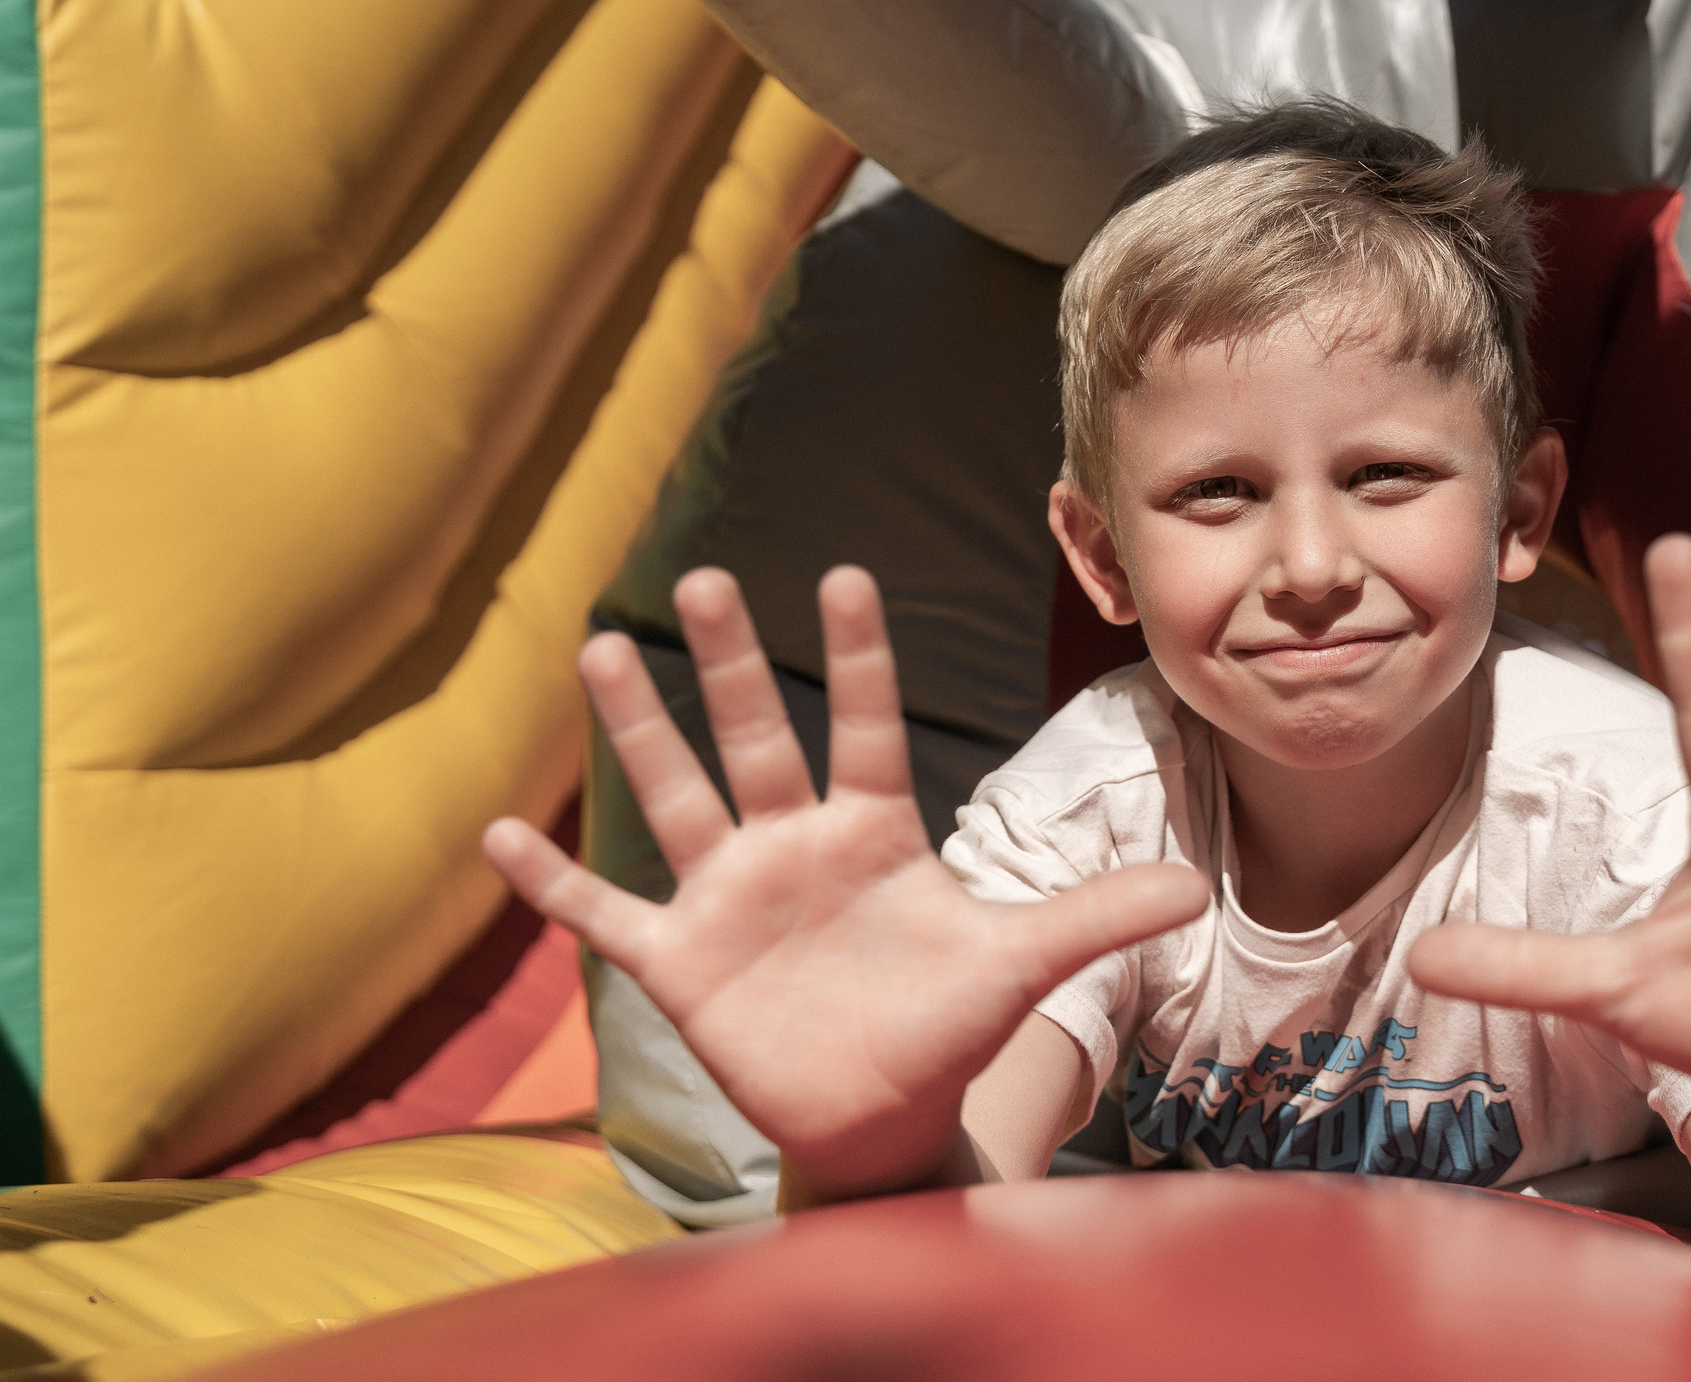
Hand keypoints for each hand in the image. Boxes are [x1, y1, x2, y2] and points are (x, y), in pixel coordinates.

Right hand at [484, 567, 1205, 1201]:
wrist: (883, 1116)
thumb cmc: (945, 1026)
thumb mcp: (1020, 965)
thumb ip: (1094, 915)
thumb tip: (1195, 889)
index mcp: (874, 830)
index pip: (868, 725)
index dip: (860, 655)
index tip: (843, 573)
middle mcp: (792, 845)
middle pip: (758, 736)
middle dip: (730, 662)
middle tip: (699, 576)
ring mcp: (728, 897)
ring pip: (675, 795)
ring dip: (637, 729)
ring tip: (599, 646)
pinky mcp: (678, 962)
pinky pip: (602, 914)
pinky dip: (550, 879)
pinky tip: (496, 832)